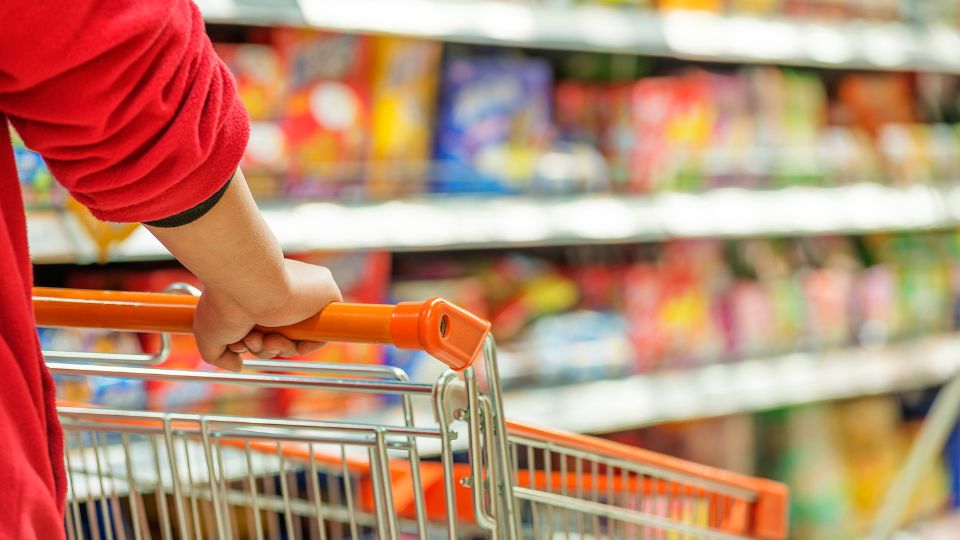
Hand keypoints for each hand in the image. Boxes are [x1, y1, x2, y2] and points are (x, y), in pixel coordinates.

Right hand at [192, 259, 342, 370]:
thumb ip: (220, 355)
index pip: (263, 330)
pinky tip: (286, 341)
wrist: (248, 282)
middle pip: (279, 338)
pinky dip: (305, 345)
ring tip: (260, 337)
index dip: (252, 344)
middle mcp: (281, 294)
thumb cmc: (224, 302)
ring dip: (277, 348)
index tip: (239, 343)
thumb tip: (238, 365)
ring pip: (297, 339)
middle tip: (250, 340)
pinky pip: (322, 333)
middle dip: (262, 348)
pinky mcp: (325, 295)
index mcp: (258, 296)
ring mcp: (303, 296)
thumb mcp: (209, 333)